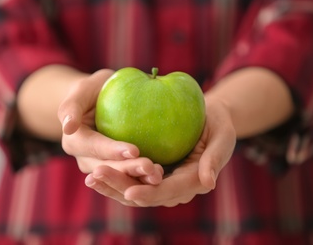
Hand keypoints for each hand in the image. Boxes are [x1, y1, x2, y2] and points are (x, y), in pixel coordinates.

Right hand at [57, 68, 163, 184]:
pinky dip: (143, 178)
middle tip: (150, 167)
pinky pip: (128, 177)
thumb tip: (68, 127)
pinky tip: (160, 175)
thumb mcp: (83, 89)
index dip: (111, 150)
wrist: (102, 102)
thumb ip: (72, 105)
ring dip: (137, 179)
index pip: (93, 147)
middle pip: (106, 168)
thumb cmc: (94, 90)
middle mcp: (85, 159)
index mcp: (74, 141)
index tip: (133, 150)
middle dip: (128, 170)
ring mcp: (100, 168)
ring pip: (118, 178)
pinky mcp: (116, 170)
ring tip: (157, 175)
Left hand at [85, 98, 235, 206]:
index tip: (129, 192)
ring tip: (90, 178)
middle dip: (120, 189)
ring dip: (111, 186)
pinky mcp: (152, 171)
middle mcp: (175, 186)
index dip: (149, 194)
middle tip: (96, 177)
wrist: (208, 118)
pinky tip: (95, 168)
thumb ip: (216, 158)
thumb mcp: (222, 135)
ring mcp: (162, 180)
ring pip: (134, 189)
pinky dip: (114, 175)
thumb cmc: (218, 123)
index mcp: (193, 181)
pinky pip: (131, 177)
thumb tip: (208, 183)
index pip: (169, 191)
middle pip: (145, 194)